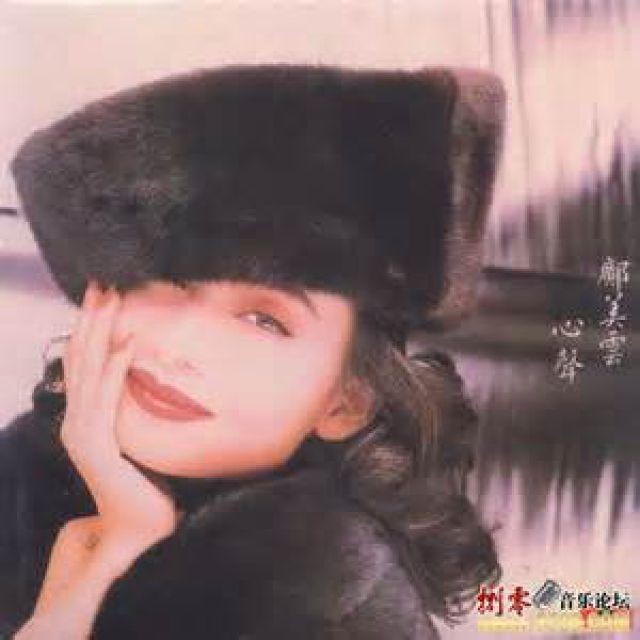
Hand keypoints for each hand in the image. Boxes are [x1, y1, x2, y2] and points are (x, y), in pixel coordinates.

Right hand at [61, 280, 179, 565]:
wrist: (136, 529)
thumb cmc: (142, 485)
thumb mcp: (133, 439)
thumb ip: (129, 413)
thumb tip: (144, 384)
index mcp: (83, 418)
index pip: (82, 364)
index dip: (88, 329)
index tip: (101, 298)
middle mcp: (76, 421)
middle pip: (80, 358)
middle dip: (90, 319)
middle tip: (101, 283)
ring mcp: (83, 432)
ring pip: (89, 370)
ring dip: (100, 331)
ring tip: (111, 297)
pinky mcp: (98, 445)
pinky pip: (107, 398)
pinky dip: (116, 368)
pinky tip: (127, 343)